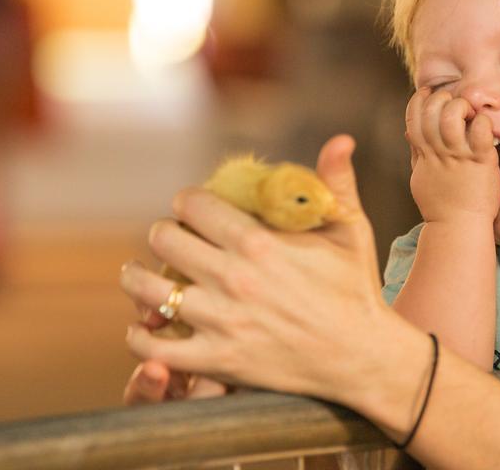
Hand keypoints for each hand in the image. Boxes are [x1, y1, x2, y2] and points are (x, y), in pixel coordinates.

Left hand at [120, 135, 405, 404]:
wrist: (362, 358)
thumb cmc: (355, 290)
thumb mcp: (350, 230)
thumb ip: (336, 182)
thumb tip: (341, 139)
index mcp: (258, 243)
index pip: (194, 205)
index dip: (187, 201)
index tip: (190, 208)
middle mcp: (233, 278)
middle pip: (165, 239)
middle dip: (164, 233)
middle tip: (170, 239)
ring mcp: (221, 321)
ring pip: (149, 290)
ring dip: (137, 279)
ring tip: (138, 275)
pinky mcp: (218, 360)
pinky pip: (156, 348)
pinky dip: (140, 336)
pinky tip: (143, 326)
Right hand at [404, 88, 499, 226]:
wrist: (458, 228)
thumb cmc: (440, 205)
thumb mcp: (420, 177)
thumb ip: (416, 153)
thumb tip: (409, 134)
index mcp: (423, 154)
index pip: (412, 116)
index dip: (419, 99)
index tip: (428, 93)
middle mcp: (439, 152)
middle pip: (430, 110)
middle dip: (442, 98)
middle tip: (454, 103)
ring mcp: (459, 156)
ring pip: (452, 115)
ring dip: (460, 105)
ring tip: (469, 112)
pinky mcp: (481, 161)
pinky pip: (481, 131)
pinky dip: (482, 121)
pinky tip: (484, 125)